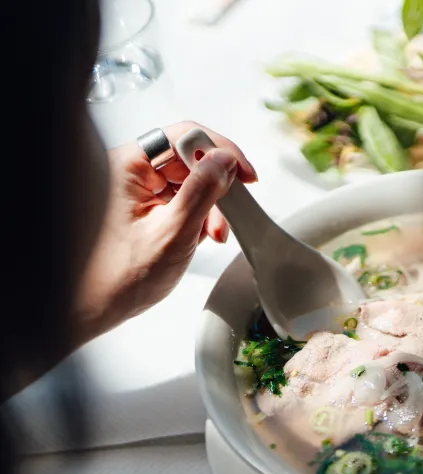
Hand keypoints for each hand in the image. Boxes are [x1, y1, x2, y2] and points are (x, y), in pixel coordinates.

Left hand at [72, 122, 257, 345]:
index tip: (244, 174)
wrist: (97, 306)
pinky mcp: (148, 206)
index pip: (183, 137)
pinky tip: (202, 235)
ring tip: (213, 234)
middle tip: (229, 214)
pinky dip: (200, 215)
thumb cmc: (120, 277)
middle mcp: (132, 172)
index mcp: (127, 167)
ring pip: (190, 180)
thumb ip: (201, 192)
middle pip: (189, 159)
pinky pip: (183, 198)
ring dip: (211, 205)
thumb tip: (224, 160)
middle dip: (216, 186)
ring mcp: (139, 190)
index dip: (219, 151)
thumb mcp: (172, 233)